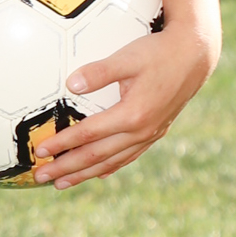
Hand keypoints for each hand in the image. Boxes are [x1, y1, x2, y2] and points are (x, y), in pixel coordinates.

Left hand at [33, 21, 219, 187]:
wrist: (196, 55)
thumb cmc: (159, 52)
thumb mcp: (127, 57)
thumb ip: (99, 71)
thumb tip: (71, 84)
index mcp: (132, 114)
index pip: (88, 134)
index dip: (62, 144)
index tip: (39, 151)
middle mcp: (142, 130)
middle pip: (97, 155)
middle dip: (67, 168)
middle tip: (41, 177)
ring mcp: (151, 134)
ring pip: (112, 161)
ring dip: (84, 174)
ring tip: (61, 184)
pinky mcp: (157, 131)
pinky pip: (129, 156)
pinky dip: (111, 167)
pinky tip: (99, 174)